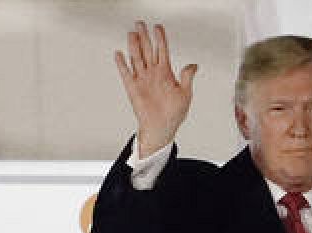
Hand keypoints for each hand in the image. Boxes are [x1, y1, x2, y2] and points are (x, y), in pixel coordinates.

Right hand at [114, 21, 197, 157]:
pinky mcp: (133, 89)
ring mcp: (142, 80)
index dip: (160, 38)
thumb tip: (193, 65)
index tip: (157, 27)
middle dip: (144, 37)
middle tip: (140, 24)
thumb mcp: (186, 94)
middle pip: (147, 50)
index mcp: (165, 73)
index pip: (162, 51)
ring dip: (134, 46)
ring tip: (131, 33)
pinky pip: (126, 74)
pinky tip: (119, 54)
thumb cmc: (174, 114)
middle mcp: (152, 74)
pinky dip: (122, 64)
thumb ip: (187, 78)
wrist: (161, 128)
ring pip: (137, 58)